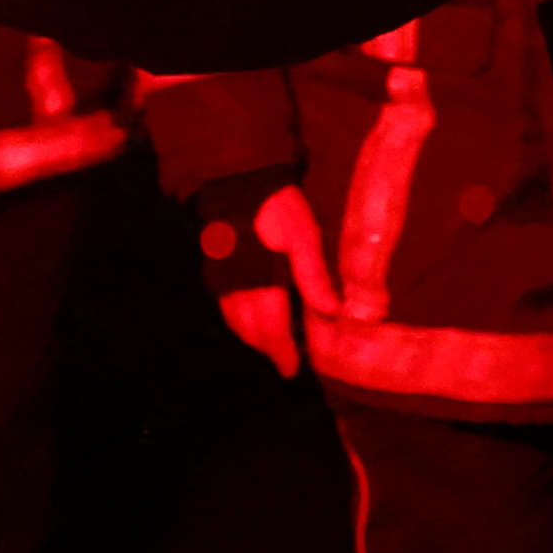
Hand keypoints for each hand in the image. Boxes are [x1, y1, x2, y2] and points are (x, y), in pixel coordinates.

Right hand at [190, 180, 331, 378]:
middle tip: (286, 362)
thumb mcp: (303, 236)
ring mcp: (224, 280)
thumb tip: (332, 314)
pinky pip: (228, 306)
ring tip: (273, 344)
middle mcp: (237, 289)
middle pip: (250, 331)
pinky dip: (241, 320)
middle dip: (268, 349)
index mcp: (261, 284)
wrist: (239, 182)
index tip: (291, 370)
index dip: (282, 352)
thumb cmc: (276, 208)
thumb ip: (314, 276)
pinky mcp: (219, 271)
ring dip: (253, 337)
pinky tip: (254, 317)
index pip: (271, 330)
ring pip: (236, 321)